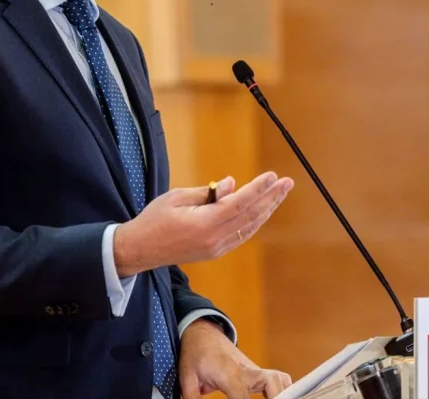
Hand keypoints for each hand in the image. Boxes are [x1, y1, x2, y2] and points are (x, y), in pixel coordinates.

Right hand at [113, 171, 292, 276]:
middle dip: (271, 198)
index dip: (258, 189)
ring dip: (266, 210)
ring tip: (279, 194)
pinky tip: (262, 210)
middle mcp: (215, 239)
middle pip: (251, 217)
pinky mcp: (215, 252)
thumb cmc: (155, 218)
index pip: (239, 204)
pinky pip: (241, 235)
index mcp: (205, 224)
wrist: (141, 249)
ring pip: (249, 228)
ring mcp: (216, 248)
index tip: (273, 176)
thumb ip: (207, 192)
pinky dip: (254, 221)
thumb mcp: (177, 197)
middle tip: (287, 182)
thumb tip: (232, 184)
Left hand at [179, 319, 292, 398]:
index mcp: (229, 374)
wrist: (202, 333)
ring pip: (280, 379)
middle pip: (272, 384)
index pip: (243, 398)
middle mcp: (247, 371)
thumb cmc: (195, 354)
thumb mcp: (187, 377)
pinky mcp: (257, 372)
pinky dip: (283, 389)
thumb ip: (191, 397)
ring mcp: (254, 370)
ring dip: (283, 393)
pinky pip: (278, 379)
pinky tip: (276, 398)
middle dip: (276, 397)